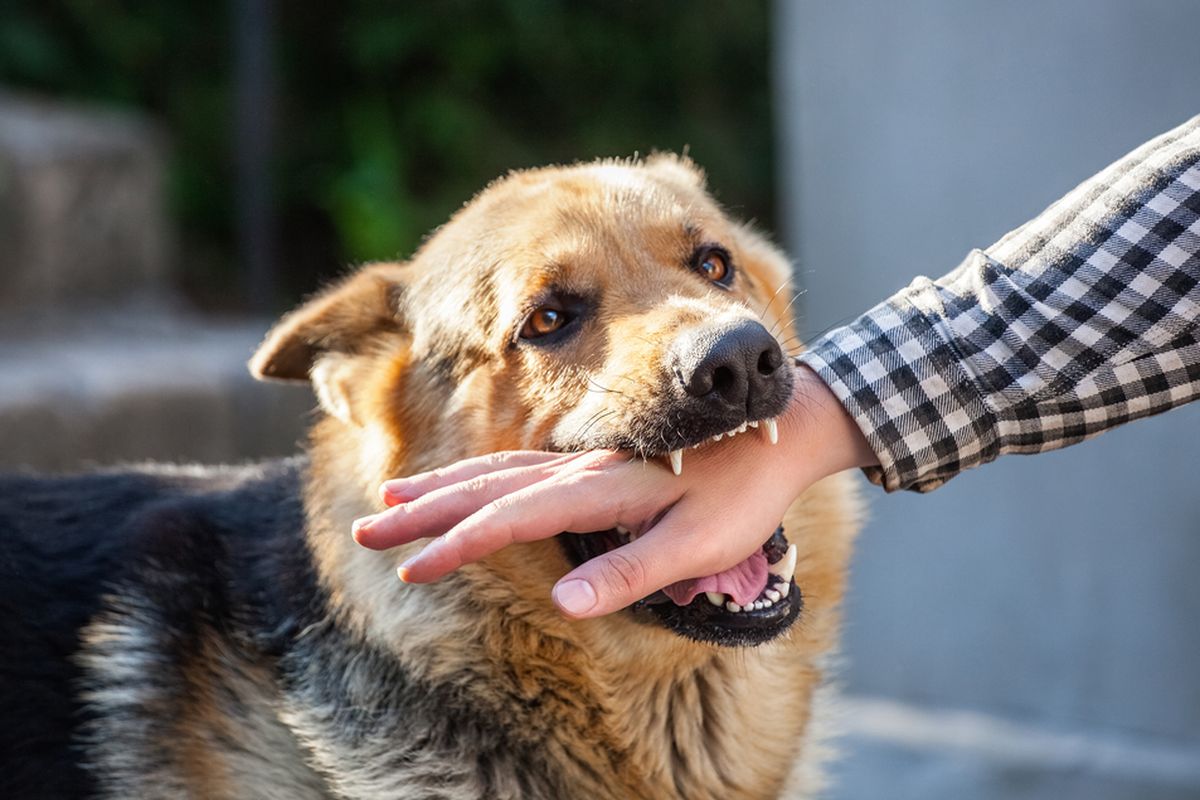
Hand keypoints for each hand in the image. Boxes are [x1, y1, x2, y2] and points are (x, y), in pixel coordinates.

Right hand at [352, 366, 876, 618]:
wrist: (783, 426)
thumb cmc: (746, 492)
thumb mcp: (701, 542)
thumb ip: (633, 571)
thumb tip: (565, 602)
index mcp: (603, 489)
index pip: (513, 519)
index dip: (459, 545)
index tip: (412, 567)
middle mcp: (583, 468)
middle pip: (487, 487)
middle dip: (424, 510)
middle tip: (368, 527)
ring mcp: (586, 460)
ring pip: (497, 470)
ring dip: (442, 486)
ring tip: (393, 497)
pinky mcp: (596, 461)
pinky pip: (523, 466)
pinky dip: (480, 476)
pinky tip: (467, 485)